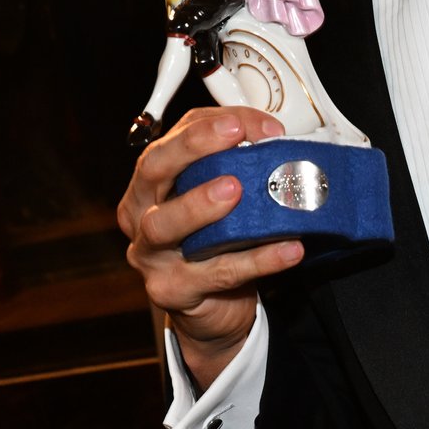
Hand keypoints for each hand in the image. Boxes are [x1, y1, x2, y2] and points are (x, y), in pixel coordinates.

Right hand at [118, 106, 301, 390]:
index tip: (239, 123)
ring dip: (201, 204)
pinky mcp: (172, 291)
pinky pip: (216, 272)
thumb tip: (273, 137)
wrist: (212, 306)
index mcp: (150, 183)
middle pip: (153, 172)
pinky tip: (287, 248)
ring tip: (238, 191)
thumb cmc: (214, 239)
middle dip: (191, 148)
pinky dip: (256, 260)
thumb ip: (238, 163)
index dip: (202, 128)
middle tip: (233, 137)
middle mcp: (141, 214)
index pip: (169, 142)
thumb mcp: (221, 195)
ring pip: (165, 225)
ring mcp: (151, 255)